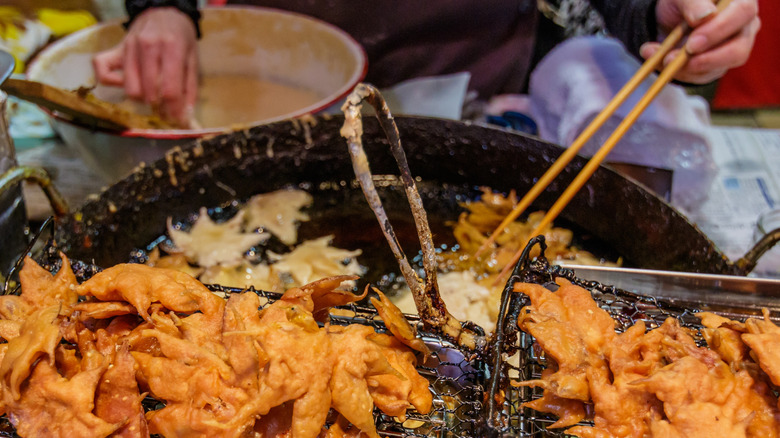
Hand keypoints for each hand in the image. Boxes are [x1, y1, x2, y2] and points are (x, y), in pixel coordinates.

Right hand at [93, 7, 197, 126]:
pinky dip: (112, 83)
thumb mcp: (193, 59)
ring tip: (151, 95)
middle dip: (158, 106)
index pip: (170, 89)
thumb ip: (189, 87)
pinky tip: (126, 84)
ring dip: (141, 98)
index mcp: (172, 48)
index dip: (173, 110)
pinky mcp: (115, 48)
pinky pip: (102, 70)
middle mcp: (147, 46)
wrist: (163, 13)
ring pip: (130, 88)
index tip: (176, 119)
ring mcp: (128, 47)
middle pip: (148, 92)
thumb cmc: (181, 38)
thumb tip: (184, 115)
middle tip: (165, 106)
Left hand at [640, 0, 759, 83]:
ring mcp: (734, 48)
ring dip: (687, 68)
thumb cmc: (682, 3)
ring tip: (663, 59)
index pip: (743, 13)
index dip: (719, 30)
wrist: (668, 19)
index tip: (693, 43)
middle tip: (675, 58)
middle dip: (706, 59)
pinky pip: (702, 76)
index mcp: (741, 1)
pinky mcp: (718, 66)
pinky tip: (661, 62)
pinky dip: (679, 72)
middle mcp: (744, 26)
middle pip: (738, 50)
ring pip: (720, 68)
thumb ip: (693, 2)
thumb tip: (705, 16)